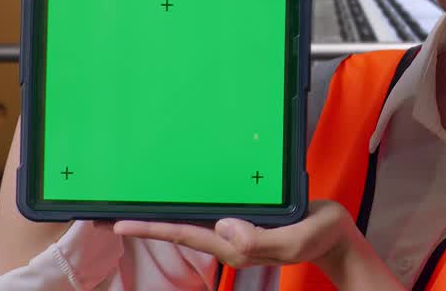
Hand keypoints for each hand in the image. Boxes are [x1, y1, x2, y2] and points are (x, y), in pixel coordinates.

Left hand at [112, 200, 353, 270]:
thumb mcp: (296, 239)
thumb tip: (224, 227)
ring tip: (134, 207)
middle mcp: (230, 240)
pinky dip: (189, 208)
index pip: (187, 236)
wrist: (335, 235)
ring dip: (163, 216)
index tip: (121, 223)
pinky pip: (210, 215)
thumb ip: (260, 238)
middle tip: (110, 217)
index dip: (153, 229)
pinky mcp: (245, 220)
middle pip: (180, 232)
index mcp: (238, 246)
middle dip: (147, 225)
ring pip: (192, 224)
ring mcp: (237, 231)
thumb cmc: (319, 235)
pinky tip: (178, 201)